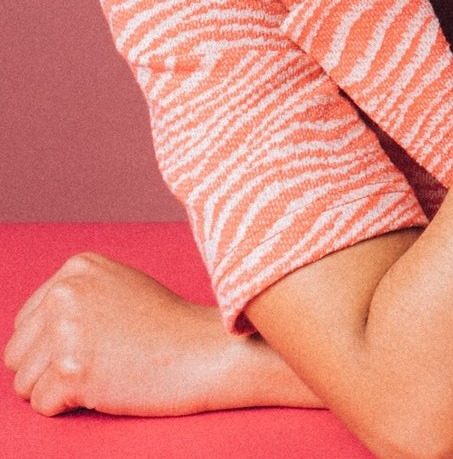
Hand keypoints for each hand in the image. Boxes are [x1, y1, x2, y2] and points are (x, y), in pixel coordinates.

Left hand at [4, 253, 272, 416]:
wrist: (209, 352)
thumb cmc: (169, 328)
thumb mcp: (120, 288)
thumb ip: (75, 298)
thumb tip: (31, 330)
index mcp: (77, 268)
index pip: (26, 323)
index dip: (56, 344)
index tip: (99, 343)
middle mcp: (66, 294)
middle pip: (17, 354)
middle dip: (50, 367)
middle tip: (101, 362)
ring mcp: (68, 332)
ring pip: (23, 382)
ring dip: (59, 388)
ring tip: (106, 373)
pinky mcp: (72, 371)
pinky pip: (42, 405)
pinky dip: (70, 407)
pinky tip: (107, 387)